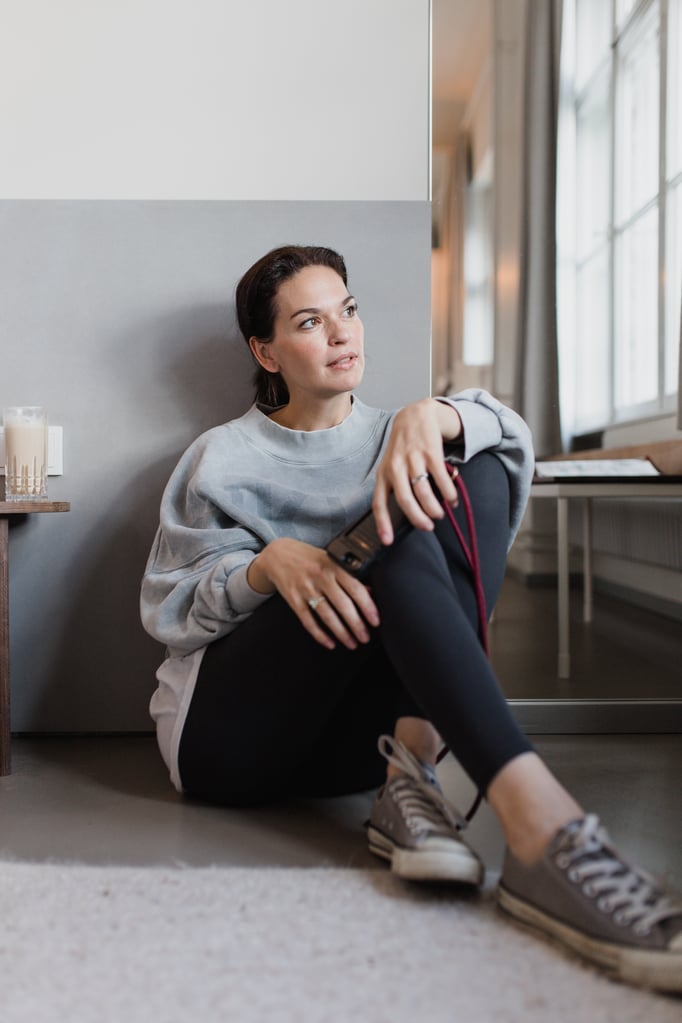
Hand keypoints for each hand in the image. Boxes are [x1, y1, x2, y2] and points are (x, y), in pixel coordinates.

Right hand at [246, 538, 379, 650]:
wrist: (278, 555)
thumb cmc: (308, 557)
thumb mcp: (330, 559)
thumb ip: (349, 574)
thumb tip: (370, 592)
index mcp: (333, 565)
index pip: (355, 588)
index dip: (367, 606)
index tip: (375, 620)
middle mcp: (320, 577)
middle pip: (342, 605)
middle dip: (356, 625)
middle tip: (365, 637)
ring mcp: (306, 589)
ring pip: (327, 616)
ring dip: (341, 633)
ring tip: (352, 643)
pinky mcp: (293, 599)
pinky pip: (308, 621)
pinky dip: (319, 635)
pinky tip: (330, 643)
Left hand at [373, 398, 461, 542]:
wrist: (414, 415)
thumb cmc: (403, 447)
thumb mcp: (391, 465)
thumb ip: (396, 487)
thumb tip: (409, 514)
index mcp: (383, 474)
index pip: (378, 502)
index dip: (382, 523)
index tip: (387, 541)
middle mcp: (395, 467)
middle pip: (404, 500)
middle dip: (417, 518)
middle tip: (428, 527)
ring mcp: (413, 459)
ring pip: (423, 491)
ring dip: (434, 507)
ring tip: (440, 514)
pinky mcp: (431, 452)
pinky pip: (441, 478)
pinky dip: (449, 492)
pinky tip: (452, 499)